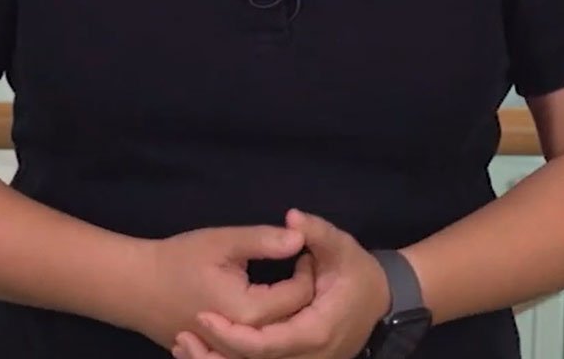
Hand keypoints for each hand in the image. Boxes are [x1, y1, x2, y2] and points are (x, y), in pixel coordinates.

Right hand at [131, 224, 315, 349]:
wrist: (135, 288)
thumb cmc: (177, 260)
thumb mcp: (222, 242)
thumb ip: (264, 240)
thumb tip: (301, 237)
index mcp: (250, 311)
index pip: (300, 296)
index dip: (307, 270)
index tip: (303, 251)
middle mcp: (245, 341)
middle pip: (293, 321)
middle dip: (302, 294)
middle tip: (299, 267)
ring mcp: (232, 355)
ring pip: (277, 338)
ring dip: (288, 314)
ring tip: (285, 286)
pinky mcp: (222, 357)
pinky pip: (256, 348)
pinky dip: (269, 330)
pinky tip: (268, 311)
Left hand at [176, 209, 388, 358]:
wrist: (382, 299)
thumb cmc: (359, 271)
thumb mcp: (341, 246)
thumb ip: (317, 232)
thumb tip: (292, 217)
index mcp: (317, 331)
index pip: (269, 345)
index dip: (233, 335)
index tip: (202, 316)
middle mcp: (311, 357)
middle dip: (216, 356)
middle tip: (182, 336)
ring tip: (182, 347)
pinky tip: (201, 353)